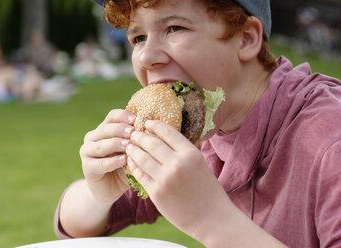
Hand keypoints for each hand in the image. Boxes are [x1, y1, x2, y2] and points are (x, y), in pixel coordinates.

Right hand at [80, 109, 134, 202]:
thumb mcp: (133, 150)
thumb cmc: (126, 165)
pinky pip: (100, 163)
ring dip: (116, 144)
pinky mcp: (87, 168)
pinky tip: (123, 160)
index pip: (112, 116)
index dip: (123, 116)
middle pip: (105, 129)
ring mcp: (87, 152)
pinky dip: (112, 161)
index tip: (136, 119)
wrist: (111, 188)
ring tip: (129, 146)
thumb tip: (152, 128)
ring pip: (101, 145)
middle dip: (120, 129)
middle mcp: (93, 137)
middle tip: (133, 132)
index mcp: (105, 129)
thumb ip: (137, 140)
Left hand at [125, 120, 230, 235]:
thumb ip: (183, 152)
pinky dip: (134, 166)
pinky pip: (140, 175)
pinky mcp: (156, 193)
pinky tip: (131, 163)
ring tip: (129, 146)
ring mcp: (165, 179)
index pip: (168, 132)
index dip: (155, 125)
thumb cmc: (208, 190)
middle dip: (140, 136)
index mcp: (191, 154)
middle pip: (152, 143)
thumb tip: (165, 139)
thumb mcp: (200, 164)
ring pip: (142, 158)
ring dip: (133, 150)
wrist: (211, 218)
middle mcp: (177, 164)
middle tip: (133, 133)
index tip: (147, 122)